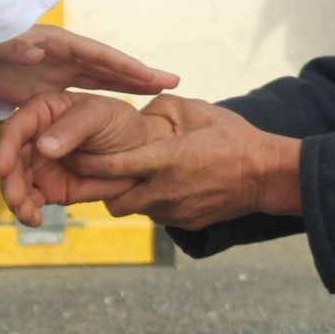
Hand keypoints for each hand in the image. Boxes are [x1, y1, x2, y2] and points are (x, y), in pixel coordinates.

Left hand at [0, 24, 178, 107]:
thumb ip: (15, 46)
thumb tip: (39, 50)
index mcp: (55, 44)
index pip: (98, 55)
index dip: (127, 66)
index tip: (154, 79)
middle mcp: (62, 55)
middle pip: (109, 65)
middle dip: (140, 74)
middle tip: (173, 83)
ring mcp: (57, 70)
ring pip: (102, 78)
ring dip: (129, 85)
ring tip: (159, 93)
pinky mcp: (48, 87)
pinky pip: (85, 91)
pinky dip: (107, 97)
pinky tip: (124, 106)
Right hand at [0, 91, 168, 226]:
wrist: (140, 153)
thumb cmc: (119, 124)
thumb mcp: (99, 117)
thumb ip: (72, 129)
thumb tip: (43, 147)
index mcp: (42, 112)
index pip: (15, 128)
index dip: (4, 148)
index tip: (2, 168)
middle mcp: (34, 138)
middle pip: (9, 160)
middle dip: (9, 181)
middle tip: (16, 198)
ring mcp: (39, 165)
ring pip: (15, 184)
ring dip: (16, 200)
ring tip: (28, 213)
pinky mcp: (47, 188)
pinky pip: (30, 201)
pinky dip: (27, 212)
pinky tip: (34, 219)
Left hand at [39, 93, 303, 230]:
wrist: (266, 175)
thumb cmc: (232, 136)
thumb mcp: (196, 110)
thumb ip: (160, 109)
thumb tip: (137, 114)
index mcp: (163, 159)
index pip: (109, 167)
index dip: (84, 163)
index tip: (68, 156)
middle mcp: (163, 191)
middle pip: (112, 201)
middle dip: (100, 189)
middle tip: (96, 172)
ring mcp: (174, 212)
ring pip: (133, 210)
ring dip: (127, 196)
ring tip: (133, 177)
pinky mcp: (185, 225)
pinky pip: (156, 215)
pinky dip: (151, 203)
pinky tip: (161, 186)